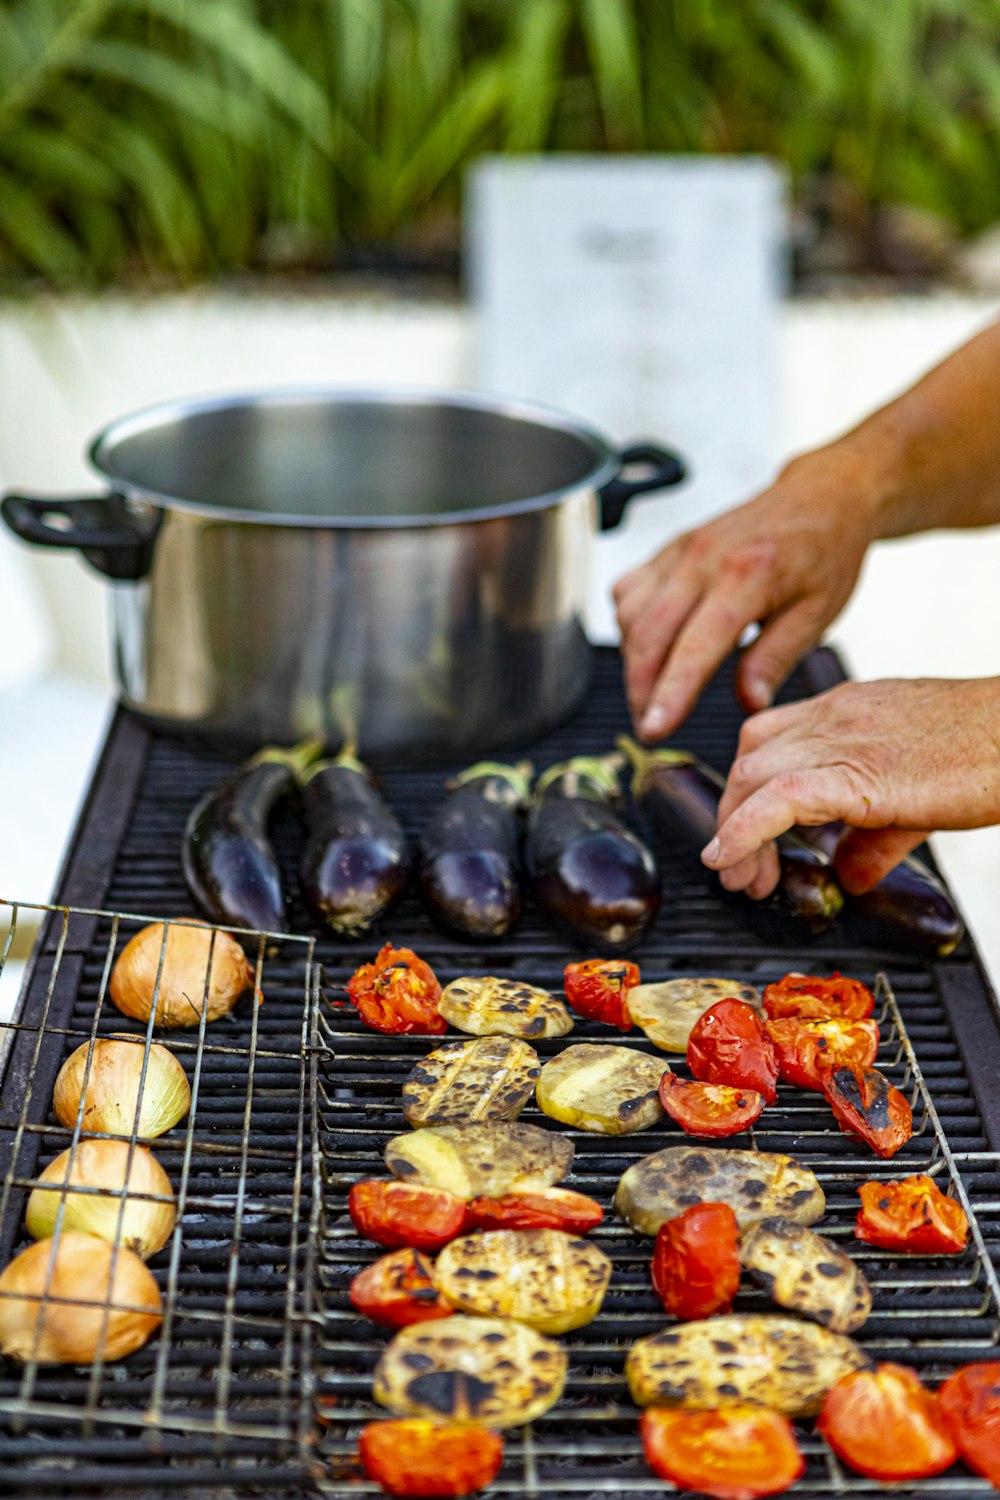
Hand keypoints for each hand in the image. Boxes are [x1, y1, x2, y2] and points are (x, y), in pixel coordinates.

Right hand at [614, 445, 880, 740]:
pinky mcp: (670, 547)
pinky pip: (629, 591)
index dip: (670, 692)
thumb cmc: (826, 553)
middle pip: (649, 633)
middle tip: (649, 729)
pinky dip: (630, 625)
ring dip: (633, 661)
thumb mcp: (818, 613)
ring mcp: (681, 549)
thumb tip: (749, 704)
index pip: (695, 645)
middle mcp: (705, 558)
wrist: (821, 496)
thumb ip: (776, 659)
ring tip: (652, 695)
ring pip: (631, 614)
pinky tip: (650, 647)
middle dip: (641, 689)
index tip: (654, 730)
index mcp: (748, 575)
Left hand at [702, 678, 999, 896]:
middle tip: (739, 869)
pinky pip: (777, 797)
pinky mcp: (858, 772)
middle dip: (730, 816)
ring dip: (733, 832)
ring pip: (752, 774)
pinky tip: (730, 858)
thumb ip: (874, 838)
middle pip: (748, 758)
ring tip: (741, 877)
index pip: (768, 739)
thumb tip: (849, 875)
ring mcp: (842, 738)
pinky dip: (743, 830)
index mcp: (846, 712)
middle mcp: (834, 717)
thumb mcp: (917, 796)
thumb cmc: (988, 752)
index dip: (745, 789)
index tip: (742, 833)